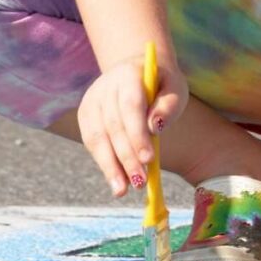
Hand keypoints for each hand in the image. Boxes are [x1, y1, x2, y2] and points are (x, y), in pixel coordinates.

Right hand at [74, 51, 184, 195]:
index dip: (137, 134)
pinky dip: (104, 163)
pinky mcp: (85, 115)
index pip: (130, 106)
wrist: (135, 70)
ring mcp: (91, 101)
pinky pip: (92, 143)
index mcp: (127, 75)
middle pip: (113, 125)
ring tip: (123, 190)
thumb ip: (168, 106)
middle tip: (140, 182)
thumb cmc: (160, 84)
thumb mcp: (175, 88)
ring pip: (97, 137)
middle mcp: (104, 87)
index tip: (148, 159)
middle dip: (126, 157)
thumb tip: (155, 127)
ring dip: (110, 166)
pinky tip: (116, 180)